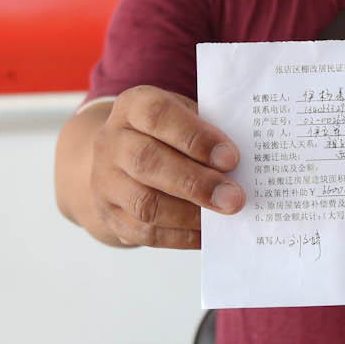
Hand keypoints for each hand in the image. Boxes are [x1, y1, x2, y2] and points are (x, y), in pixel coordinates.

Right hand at [89, 86, 243, 248]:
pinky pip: (143, 232)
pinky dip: (179, 236)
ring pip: (143, 203)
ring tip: (222, 215)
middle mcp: (112, 142)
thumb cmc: (166, 132)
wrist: (120, 156)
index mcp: (132, 107)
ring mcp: (104, 181)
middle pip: (147, 162)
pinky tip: (206, 234)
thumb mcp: (183, 115)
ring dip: (189, 214)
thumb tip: (240, 166)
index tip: (230, 158)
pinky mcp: (109, 215)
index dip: (195, 137)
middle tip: (233, 197)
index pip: (157, 115)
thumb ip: (206, 132)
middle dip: (195, 182)